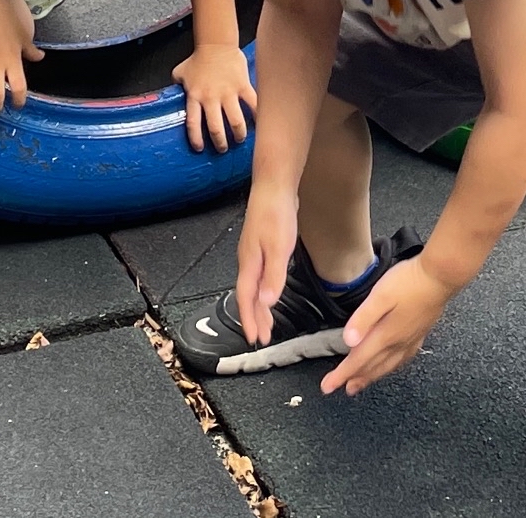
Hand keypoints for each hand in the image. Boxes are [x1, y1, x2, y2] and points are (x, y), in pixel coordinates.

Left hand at [175, 43, 257, 152]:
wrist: (216, 43)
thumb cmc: (198, 59)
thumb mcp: (181, 72)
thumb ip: (176, 85)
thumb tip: (167, 95)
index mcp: (195, 96)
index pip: (193, 123)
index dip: (196, 139)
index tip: (200, 149)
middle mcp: (211, 98)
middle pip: (216, 128)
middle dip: (220, 143)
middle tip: (223, 148)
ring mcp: (228, 92)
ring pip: (236, 121)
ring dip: (238, 134)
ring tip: (239, 139)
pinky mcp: (242, 86)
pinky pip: (252, 104)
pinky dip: (257, 115)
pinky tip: (259, 123)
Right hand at [233, 189, 300, 348]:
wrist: (274, 186)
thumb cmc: (275, 213)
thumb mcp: (279, 248)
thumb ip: (273, 277)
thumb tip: (266, 302)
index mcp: (249, 264)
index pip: (245, 299)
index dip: (249, 320)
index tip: (253, 338)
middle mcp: (247, 260)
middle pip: (247, 296)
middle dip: (254, 318)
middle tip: (262, 336)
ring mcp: (252, 253)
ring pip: (252, 287)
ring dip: (259, 306)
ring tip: (267, 321)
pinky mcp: (259, 245)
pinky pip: (258, 276)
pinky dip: (262, 290)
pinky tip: (269, 291)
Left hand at [320, 258, 454, 395]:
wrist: (441, 276)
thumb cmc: (411, 282)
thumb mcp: (381, 295)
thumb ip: (364, 318)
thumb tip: (348, 341)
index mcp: (386, 335)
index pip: (359, 360)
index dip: (341, 375)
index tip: (328, 387)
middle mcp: (399, 342)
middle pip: (373, 367)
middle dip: (356, 379)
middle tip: (343, 388)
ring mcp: (411, 338)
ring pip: (388, 366)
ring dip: (373, 376)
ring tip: (362, 383)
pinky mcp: (420, 332)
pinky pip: (403, 358)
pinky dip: (392, 367)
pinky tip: (392, 364)